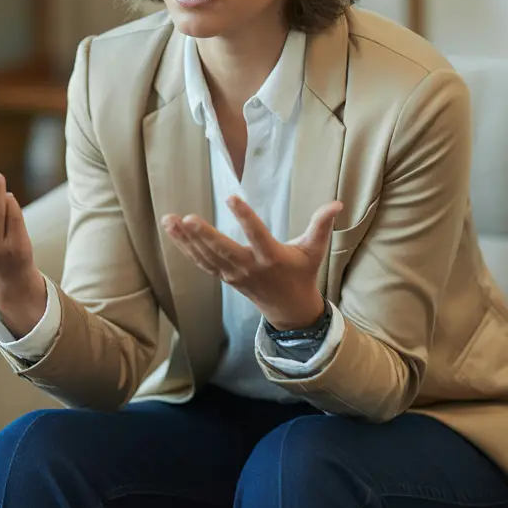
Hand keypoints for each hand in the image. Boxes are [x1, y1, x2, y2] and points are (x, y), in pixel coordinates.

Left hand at [162, 196, 342, 329]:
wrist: (288, 309)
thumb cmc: (301, 273)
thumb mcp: (314, 251)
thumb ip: (322, 226)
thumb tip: (338, 203)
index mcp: (271, 257)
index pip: (257, 235)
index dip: (245, 218)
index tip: (232, 198)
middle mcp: (249, 266)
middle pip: (223, 251)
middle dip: (204, 235)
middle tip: (187, 218)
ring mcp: (233, 274)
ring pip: (206, 256)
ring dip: (186, 239)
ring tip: (169, 219)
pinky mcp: (223, 276)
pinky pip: (201, 262)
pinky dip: (185, 247)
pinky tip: (172, 231)